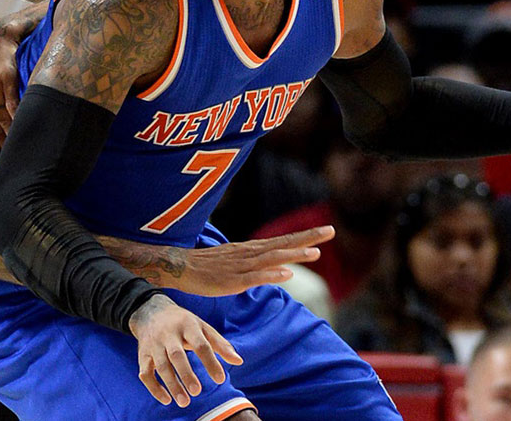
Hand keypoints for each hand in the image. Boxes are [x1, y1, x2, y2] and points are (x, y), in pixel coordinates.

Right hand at [128, 294, 242, 406]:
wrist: (151, 311)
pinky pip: (145, 373)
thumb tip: (239, 361)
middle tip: (197, 391)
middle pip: (176, 355)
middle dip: (186, 374)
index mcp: (187, 325)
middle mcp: (168, 334)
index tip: (220, 379)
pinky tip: (166, 400)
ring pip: (160, 366)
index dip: (210, 362)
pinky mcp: (142, 355)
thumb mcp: (202, 327)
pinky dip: (154, 388)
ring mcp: (153, 344)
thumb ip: (220, 344)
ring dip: (172, 384)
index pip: (200, 344)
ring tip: (184, 402)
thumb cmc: (183, 323)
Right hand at [173, 226, 333, 295]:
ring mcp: (241, 266)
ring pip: (272, 259)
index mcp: (252, 250)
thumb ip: (256, 264)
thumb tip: (276, 268)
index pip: (283, 241)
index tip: (327, 230)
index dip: (304, 236)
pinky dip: (271, 275)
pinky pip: (254, 278)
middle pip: (283, 244)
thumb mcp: (236, 262)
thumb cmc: (208, 266)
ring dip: (293, 255)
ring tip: (315, 252)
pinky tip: (286, 275)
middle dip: (307, 238)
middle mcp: (250, 254)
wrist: (180, 267)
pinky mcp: (232, 280)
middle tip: (330, 231)